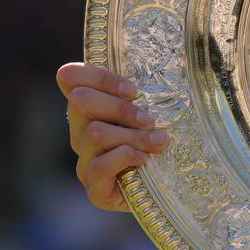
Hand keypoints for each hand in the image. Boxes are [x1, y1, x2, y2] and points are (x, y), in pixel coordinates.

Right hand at [56, 62, 170, 211]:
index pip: (70, 77)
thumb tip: (180, 57)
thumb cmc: (166, 141)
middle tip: (150, 120)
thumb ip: (149, 90)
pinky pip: (100, 165)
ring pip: (94, 133)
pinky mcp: (96, 191)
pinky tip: (146, 161)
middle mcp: (80, 134)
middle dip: (121, 108)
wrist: (173, 192)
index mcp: (91, 110)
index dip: (99, 76)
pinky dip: (127, 158)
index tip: (134, 90)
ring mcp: (85, 163)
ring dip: (134, 136)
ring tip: (159, 142)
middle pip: (80, 100)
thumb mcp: (159, 110)